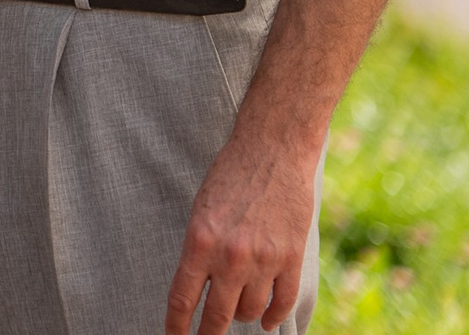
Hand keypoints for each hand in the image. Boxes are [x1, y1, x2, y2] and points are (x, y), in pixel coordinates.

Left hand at [164, 130, 319, 333]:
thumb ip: (199, 249)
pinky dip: (274, 316)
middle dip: (209, 334)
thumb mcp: (200, 210)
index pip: (182, 299)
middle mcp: (231, 256)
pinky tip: (265, 320)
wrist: (272, 151)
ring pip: (250, 311)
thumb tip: (197, 287)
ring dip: (242, 316)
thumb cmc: (230, 175)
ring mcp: (264, 260)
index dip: (177, 325)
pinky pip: (283, 302)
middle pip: (218, 315)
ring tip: (237, 311)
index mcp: (199, 241)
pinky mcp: (292, 258)